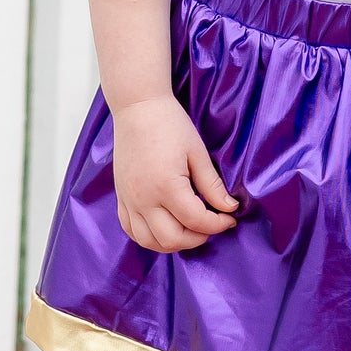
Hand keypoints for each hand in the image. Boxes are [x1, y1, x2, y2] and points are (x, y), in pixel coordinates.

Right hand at [112, 95, 238, 252]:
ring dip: (173, 242)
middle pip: (172, 239)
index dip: (218, 224)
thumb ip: (212, 185)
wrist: (137, 108)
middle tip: (211, 225)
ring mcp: (129, 200)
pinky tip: (164, 228)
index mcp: (166, 186)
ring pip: (149, 241)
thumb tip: (229, 208)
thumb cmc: (170, 124)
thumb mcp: (197, 152)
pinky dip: (149, 237)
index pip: (196, 220)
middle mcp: (144, 198)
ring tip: (190, 229)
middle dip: (197, 238)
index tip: (230, 218)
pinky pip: (131, 230)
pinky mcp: (121, 198)